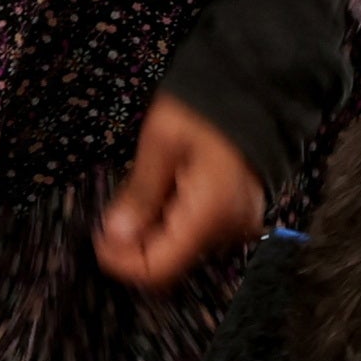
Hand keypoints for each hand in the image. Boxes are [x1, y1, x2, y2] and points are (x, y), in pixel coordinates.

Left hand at [92, 91, 265, 292]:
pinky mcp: (241, 215)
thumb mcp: (161, 141)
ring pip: (183, 247)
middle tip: (118, 206)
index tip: (100, 238)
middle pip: (170, 260)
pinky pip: (200, 232)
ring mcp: (240, 225)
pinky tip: (169, 188)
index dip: (122, 262)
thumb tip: (116, 235)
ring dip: (154, 228)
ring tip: (149, 185)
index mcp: (211, 212)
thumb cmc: (210, 107)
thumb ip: (139, 193)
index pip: (159, 270)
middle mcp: (231, 229)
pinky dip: (175, 219)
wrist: (260, 90)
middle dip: (136, 241)